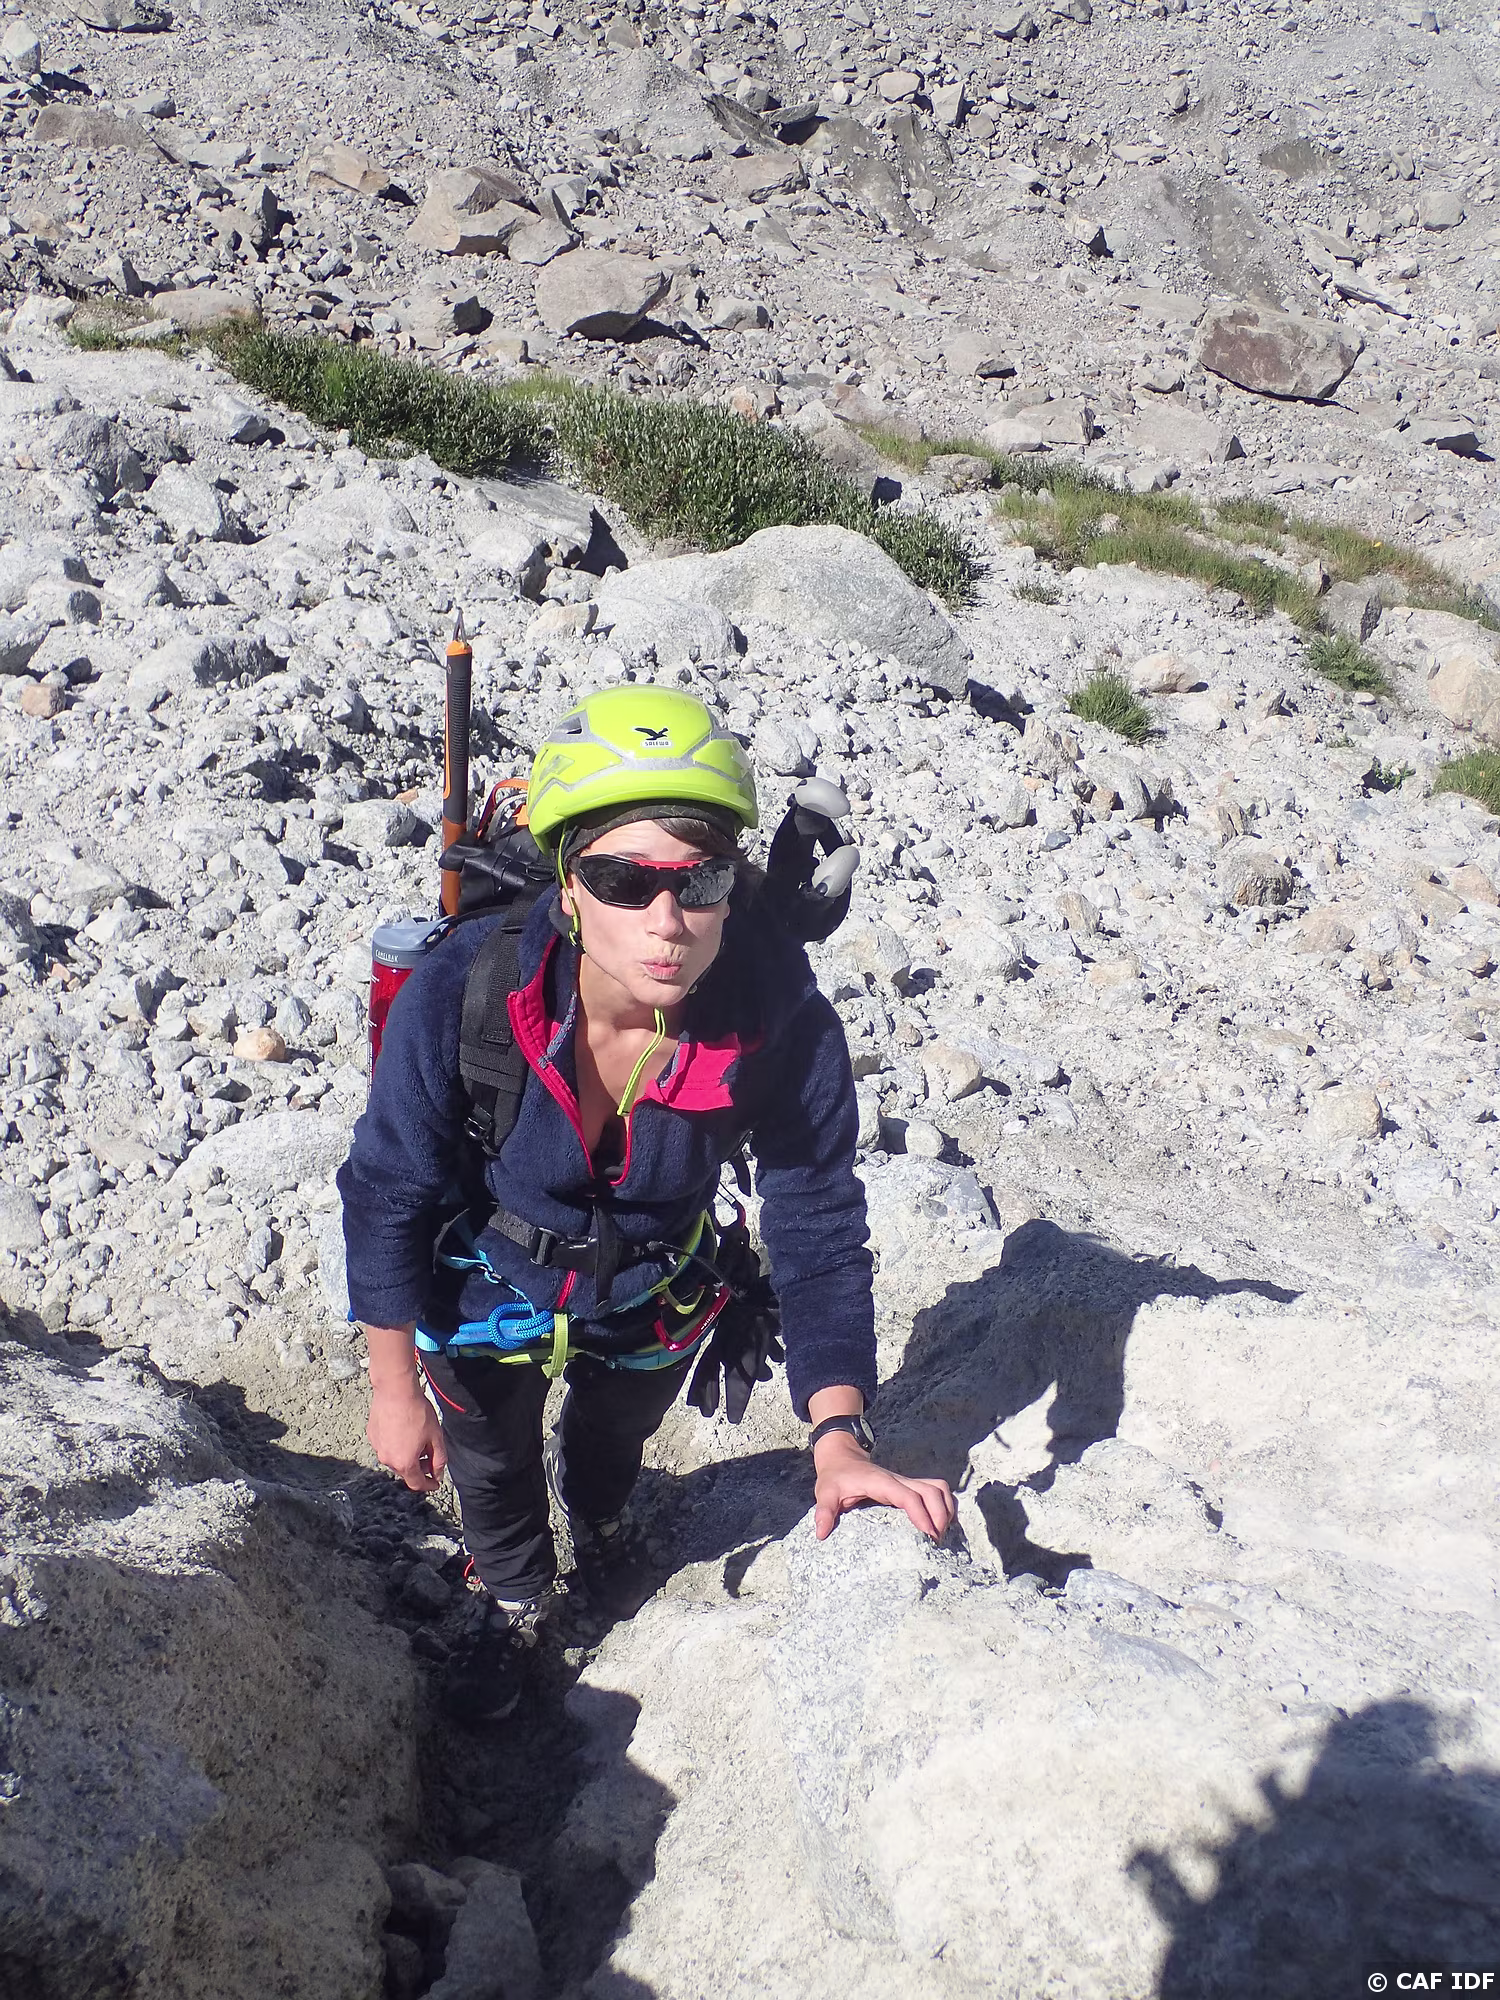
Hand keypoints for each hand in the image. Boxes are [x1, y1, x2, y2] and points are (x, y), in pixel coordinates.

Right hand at [367, 1379, 447, 1492]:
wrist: (395, 1391)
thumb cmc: (416, 1412)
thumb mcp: (435, 1436)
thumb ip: (439, 1458)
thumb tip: (438, 1472)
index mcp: (404, 1463)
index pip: (417, 1484)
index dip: (429, 1484)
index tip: (435, 1482)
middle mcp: (388, 1459)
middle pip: (406, 1471)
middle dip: (419, 1467)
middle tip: (430, 1454)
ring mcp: (377, 1447)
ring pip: (395, 1458)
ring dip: (407, 1455)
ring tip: (417, 1439)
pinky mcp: (372, 1436)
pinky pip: (386, 1446)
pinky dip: (396, 1444)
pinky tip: (404, 1430)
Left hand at [812, 1436, 954, 1543]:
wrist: (842, 1456)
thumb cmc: (836, 1476)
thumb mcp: (826, 1492)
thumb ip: (825, 1510)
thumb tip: (822, 1533)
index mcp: (882, 1482)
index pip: (908, 1495)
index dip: (921, 1514)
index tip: (929, 1535)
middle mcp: (899, 1480)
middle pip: (932, 1490)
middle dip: (941, 1515)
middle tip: (936, 1542)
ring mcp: (907, 1482)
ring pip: (938, 1488)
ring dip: (946, 1509)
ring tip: (941, 1534)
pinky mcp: (910, 1486)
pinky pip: (935, 1491)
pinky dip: (944, 1505)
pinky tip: (940, 1525)